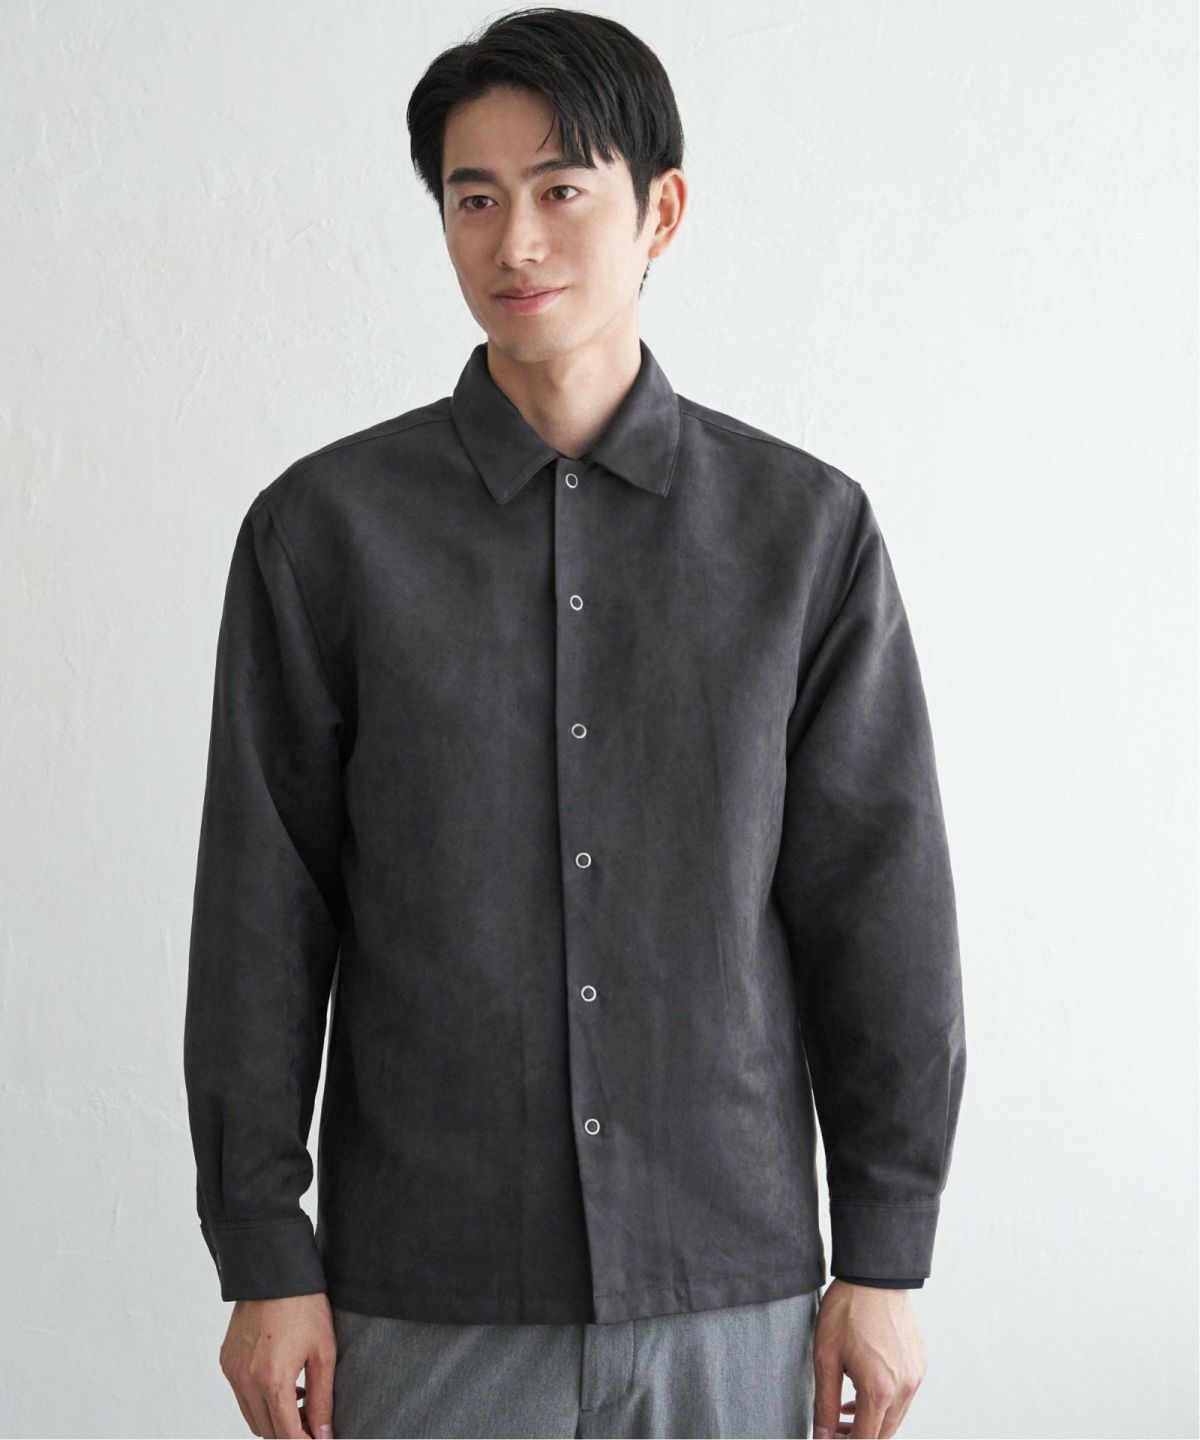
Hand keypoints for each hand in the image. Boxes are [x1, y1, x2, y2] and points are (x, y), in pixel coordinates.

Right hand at [218, 1293, 337, 1437]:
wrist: (275, 1273)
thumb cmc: (305, 1307)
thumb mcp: (323, 1353)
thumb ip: (322, 1399)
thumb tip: (323, 1434)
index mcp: (273, 1380)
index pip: (285, 1434)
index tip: (318, 1439)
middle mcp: (246, 1380)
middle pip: (266, 1430)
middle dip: (289, 1432)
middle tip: (312, 1420)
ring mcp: (232, 1371)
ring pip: (251, 1416)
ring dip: (273, 1418)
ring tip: (300, 1401)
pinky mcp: (226, 1362)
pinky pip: (241, 1395)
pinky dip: (259, 1400)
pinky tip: (283, 1383)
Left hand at [811, 1280, 927, 1437]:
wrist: (875, 1275)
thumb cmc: (848, 1310)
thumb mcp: (826, 1357)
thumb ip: (824, 1402)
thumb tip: (821, 1435)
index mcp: (879, 1390)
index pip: (865, 1439)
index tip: (828, 1438)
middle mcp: (904, 1387)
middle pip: (883, 1433)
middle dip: (858, 1436)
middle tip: (832, 1427)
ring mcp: (915, 1376)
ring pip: (895, 1416)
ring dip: (871, 1420)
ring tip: (844, 1409)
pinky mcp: (918, 1363)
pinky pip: (904, 1395)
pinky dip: (885, 1401)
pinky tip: (863, 1388)